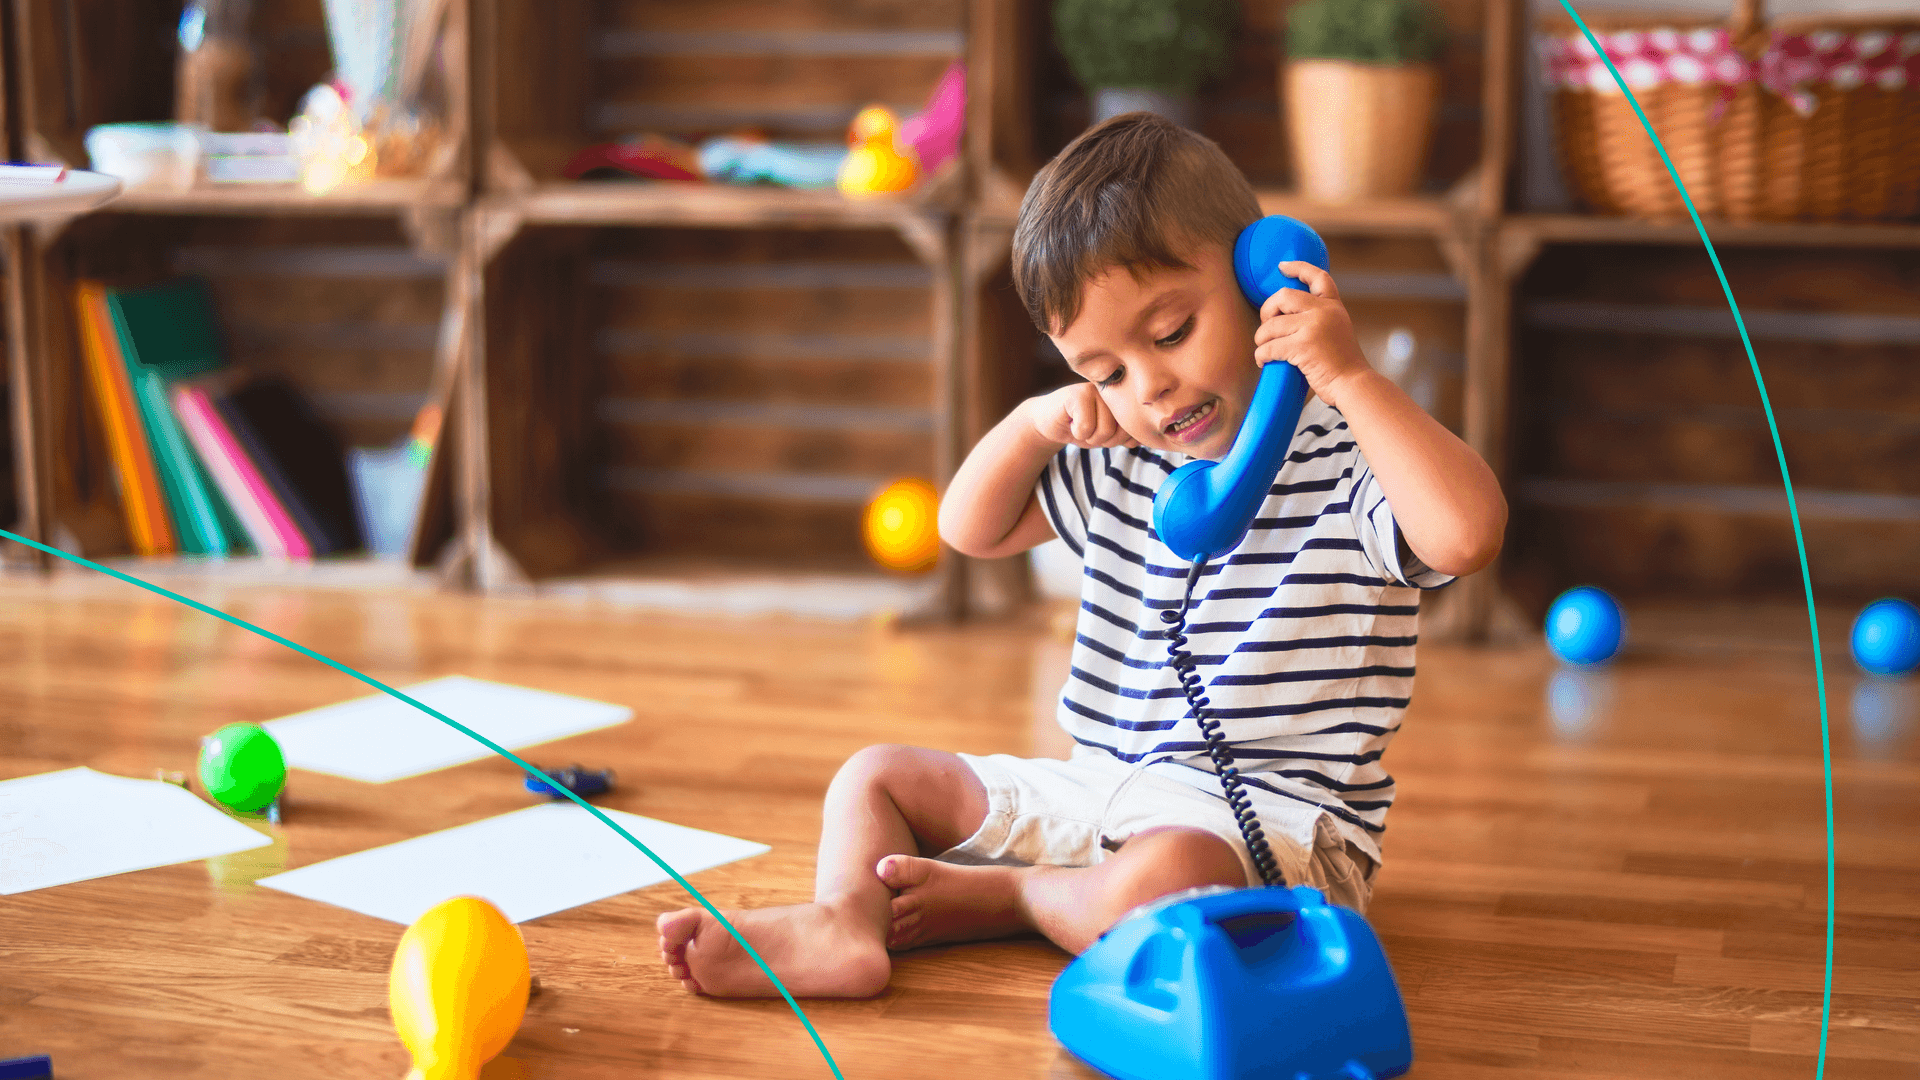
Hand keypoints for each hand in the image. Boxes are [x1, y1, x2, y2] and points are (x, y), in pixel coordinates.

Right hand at [1025, 383, 1136, 449]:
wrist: (1050, 422)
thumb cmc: (1082, 427)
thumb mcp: (1109, 435)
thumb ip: (1128, 435)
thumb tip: (1140, 440)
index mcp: (1125, 399)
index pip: (1135, 430)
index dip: (1116, 440)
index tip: (1101, 430)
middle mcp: (1114, 390)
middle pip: (1120, 432)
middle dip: (1102, 440)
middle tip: (1089, 428)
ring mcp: (1095, 389)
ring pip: (1104, 431)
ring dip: (1088, 437)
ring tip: (1080, 423)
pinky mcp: (1076, 393)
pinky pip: (1085, 428)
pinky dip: (1076, 433)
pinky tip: (1071, 421)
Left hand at [1252, 262, 1375, 411]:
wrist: (1354, 384)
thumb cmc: (1342, 365)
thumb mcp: (1338, 330)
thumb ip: (1320, 318)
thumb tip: (1288, 317)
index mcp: (1333, 307)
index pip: (1318, 277)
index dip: (1298, 268)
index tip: (1282, 266)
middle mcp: (1324, 311)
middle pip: (1283, 296)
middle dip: (1267, 310)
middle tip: (1266, 327)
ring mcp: (1313, 327)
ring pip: (1271, 325)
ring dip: (1261, 338)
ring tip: (1264, 349)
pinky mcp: (1303, 346)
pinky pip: (1269, 346)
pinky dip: (1261, 355)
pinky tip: (1263, 361)